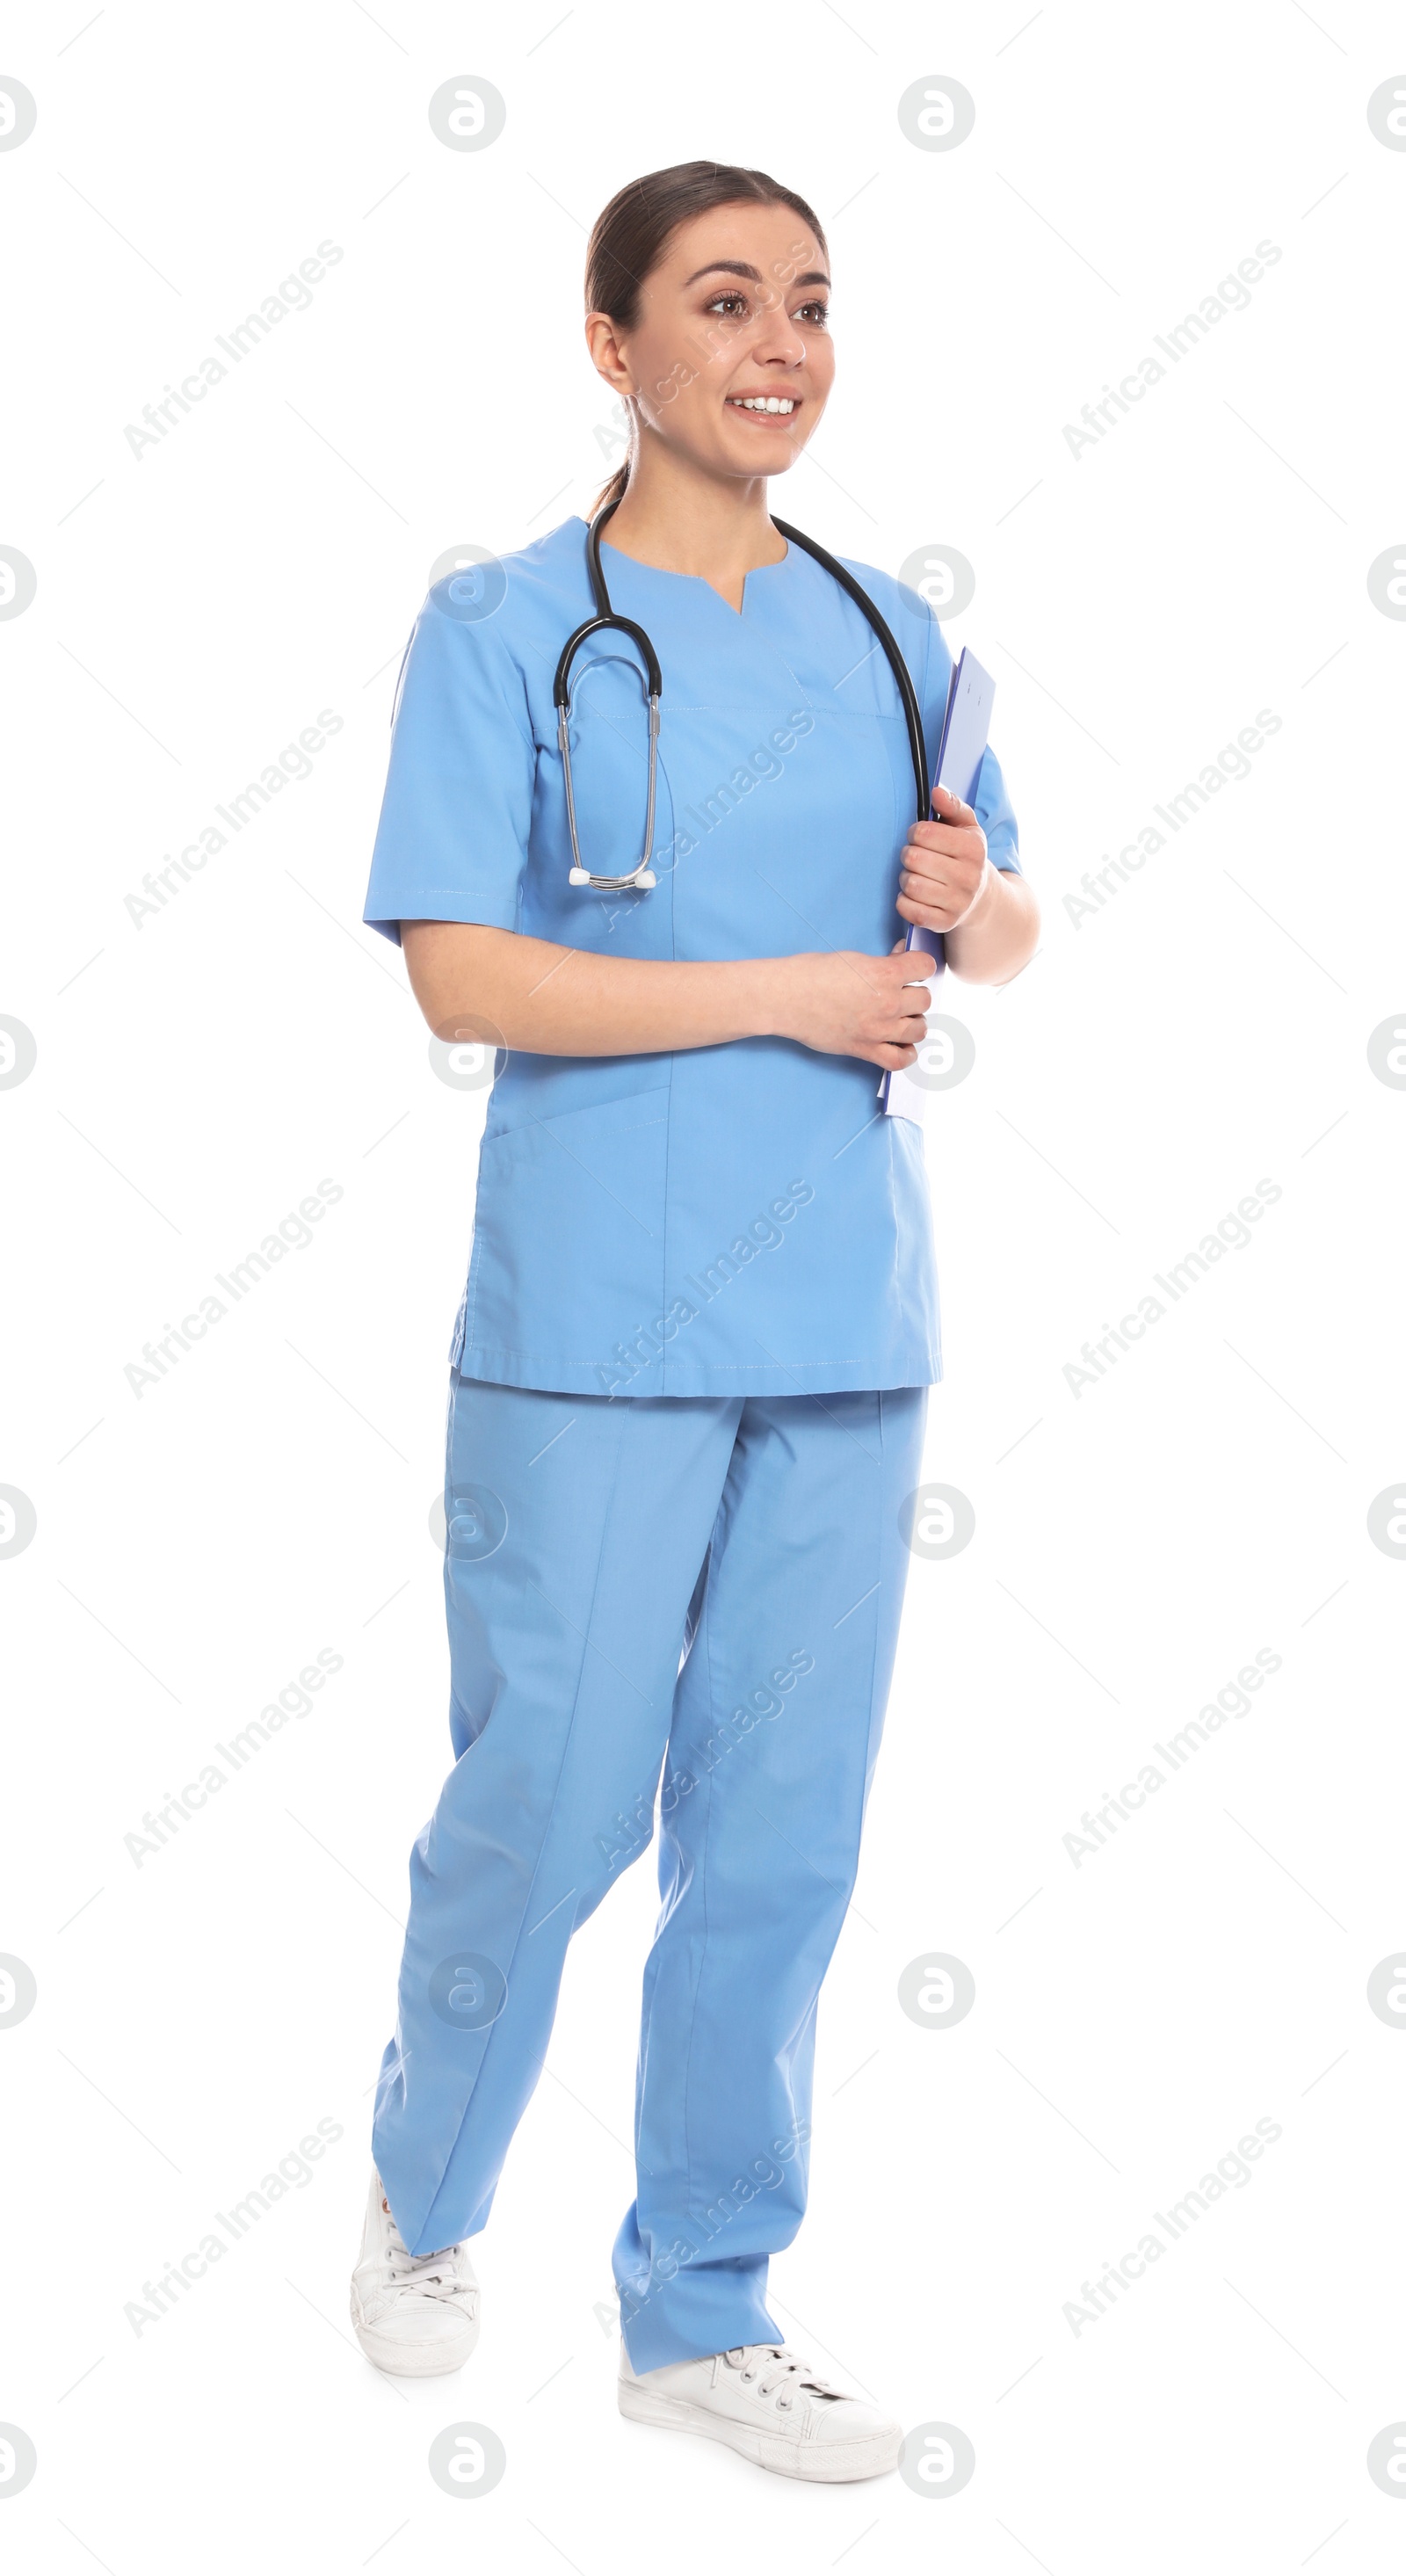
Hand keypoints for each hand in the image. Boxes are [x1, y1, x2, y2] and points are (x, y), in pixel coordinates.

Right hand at [770, 946, 937, 1070]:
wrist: (785, 997)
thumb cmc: (812, 973)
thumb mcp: (853, 958)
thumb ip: (883, 962)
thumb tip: (902, 957)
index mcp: (884, 973)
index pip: (926, 966)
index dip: (919, 965)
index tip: (911, 968)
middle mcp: (887, 1002)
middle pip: (924, 1000)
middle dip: (913, 994)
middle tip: (899, 993)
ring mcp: (878, 1029)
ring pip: (919, 1029)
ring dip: (913, 1022)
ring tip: (900, 1018)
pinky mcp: (865, 1049)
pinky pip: (899, 1060)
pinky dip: (906, 1054)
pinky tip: (900, 1045)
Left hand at [897, 783, 990, 933]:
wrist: (980, 897)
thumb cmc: (965, 856)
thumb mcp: (965, 826)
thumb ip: (952, 805)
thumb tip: (936, 791)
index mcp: (973, 848)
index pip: (924, 832)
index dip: (916, 832)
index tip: (922, 837)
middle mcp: (969, 877)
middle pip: (913, 858)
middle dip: (909, 854)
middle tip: (917, 857)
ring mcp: (958, 902)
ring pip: (909, 884)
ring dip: (906, 878)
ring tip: (917, 875)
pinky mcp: (944, 923)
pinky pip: (908, 909)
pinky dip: (904, 901)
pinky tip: (915, 895)